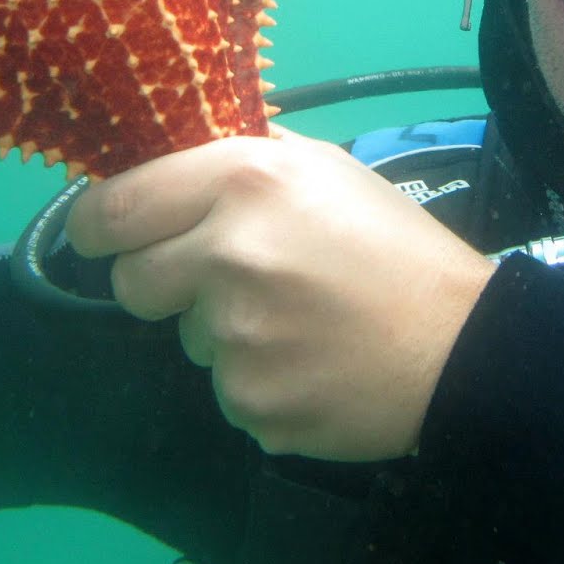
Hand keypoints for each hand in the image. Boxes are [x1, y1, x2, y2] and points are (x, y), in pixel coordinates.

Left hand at [66, 128, 495, 461]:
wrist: (467, 349)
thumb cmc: (397, 246)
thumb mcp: (328, 171)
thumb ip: (246, 162)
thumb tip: (176, 161)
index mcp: (244, 181)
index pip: (116, 206)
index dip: (96, 224)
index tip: (102, 235)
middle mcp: (227, 255)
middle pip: (132, 281)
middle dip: (163, 282)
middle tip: (220, 280)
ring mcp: (235, 337)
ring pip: (188, 338)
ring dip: (225, 332)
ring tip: (299, 323)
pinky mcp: (250, 403)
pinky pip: (227, 390)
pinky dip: (260, 380)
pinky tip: (313, 365)